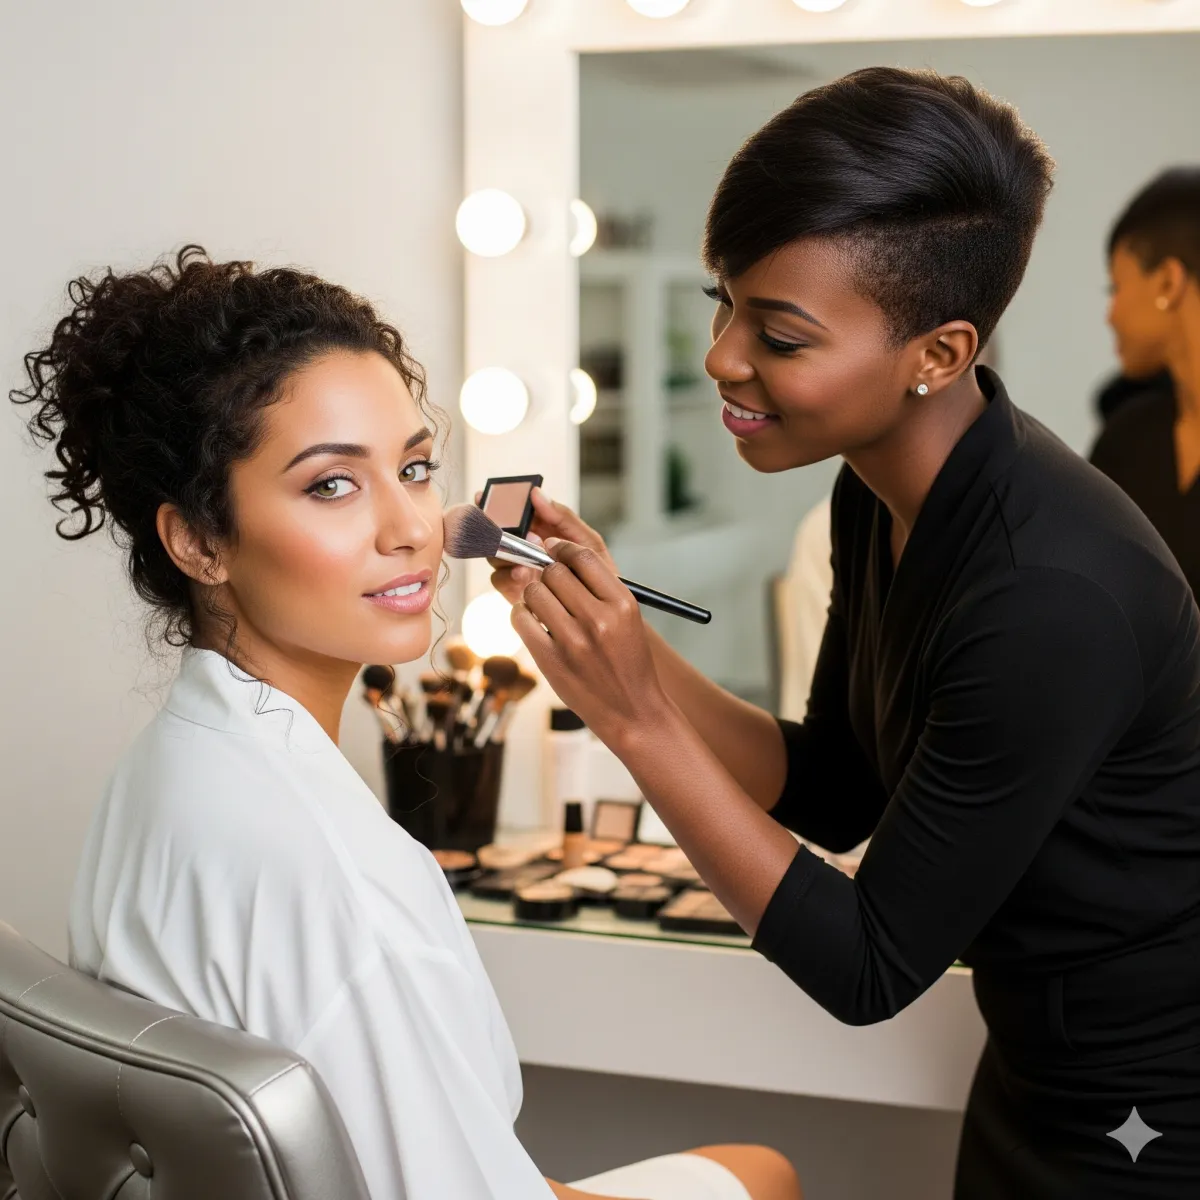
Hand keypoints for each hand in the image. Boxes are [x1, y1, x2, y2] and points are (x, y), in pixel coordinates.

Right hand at [485, 488, 614, 605]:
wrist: (607, 612)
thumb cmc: (601, 575)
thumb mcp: (588, 542)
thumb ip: (564, 518)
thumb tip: (536, 494)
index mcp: (543, 532)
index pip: (516, 513)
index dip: (498, 502)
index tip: (485, 496)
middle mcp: (528, 550)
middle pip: (500, 534)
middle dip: (501, 530)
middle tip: (517, 533)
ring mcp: (521, 570)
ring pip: (496, 556)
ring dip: (506, 553)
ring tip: (526, 557)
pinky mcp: (516, 592)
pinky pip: (499, 579)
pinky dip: (507, 575)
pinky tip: (524, 574)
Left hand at [511, 538, 668, 750]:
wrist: (633, 712)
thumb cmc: (629, 663)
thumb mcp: (628, 619)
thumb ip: (598, 589)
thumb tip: (557, 556)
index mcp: (622, 604)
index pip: (583, 558)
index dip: (562, 548)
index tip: (553, 548)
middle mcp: (598, 619)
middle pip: (554, 572)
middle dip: (547, 572)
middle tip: (548, 582)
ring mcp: (572, 641)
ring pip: (534, 592)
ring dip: (533, 593)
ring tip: (543, 605)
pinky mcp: (550, 660)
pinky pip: (520, 619)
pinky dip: (521, 614)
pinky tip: (532, 620)